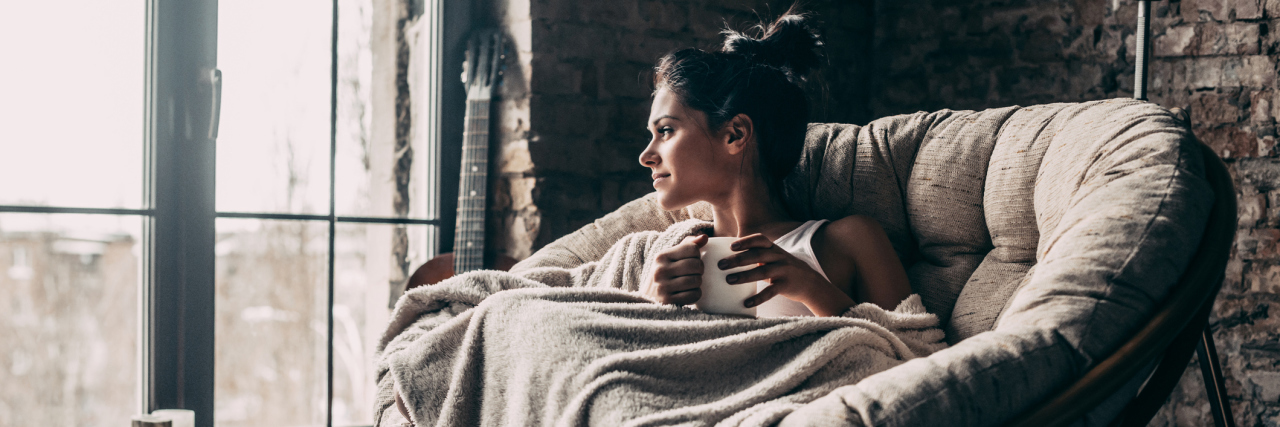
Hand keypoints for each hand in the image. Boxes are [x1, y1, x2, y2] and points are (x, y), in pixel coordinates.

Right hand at [646, 234, 707, 304]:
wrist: (648, 297)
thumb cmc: (665, 273)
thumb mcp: (671, 257)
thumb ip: (688, 245)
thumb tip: (704, 237)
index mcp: (661, 256)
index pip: (692, 249)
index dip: (697, 255)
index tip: (692, 260)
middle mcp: (660, 270)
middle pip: (696, 265)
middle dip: (699, 270)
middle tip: (694, 273)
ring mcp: (663, 287)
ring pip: (696, 280)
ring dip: (698, 282)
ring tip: (691, 282)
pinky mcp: (668, 301)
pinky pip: (694, 295)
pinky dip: (695, 294)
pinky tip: (688, 292)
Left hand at [719, 233, 850, 314]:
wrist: (809, 282)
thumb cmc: (783, 269)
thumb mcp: (773, 257)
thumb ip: (756, 255)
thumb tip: (728, 256)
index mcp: (773, 248)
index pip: (760, 240)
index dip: (746, 241)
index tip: (731, 246)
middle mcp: (779, 257)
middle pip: (757, 255)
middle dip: (738, 259)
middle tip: (721, 265)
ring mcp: (784, 271)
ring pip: (763, 272)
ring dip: (744, 276)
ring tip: (729, 280)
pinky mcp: (786, 285)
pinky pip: (771, 292)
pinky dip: (758, 298)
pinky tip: (746, 303)